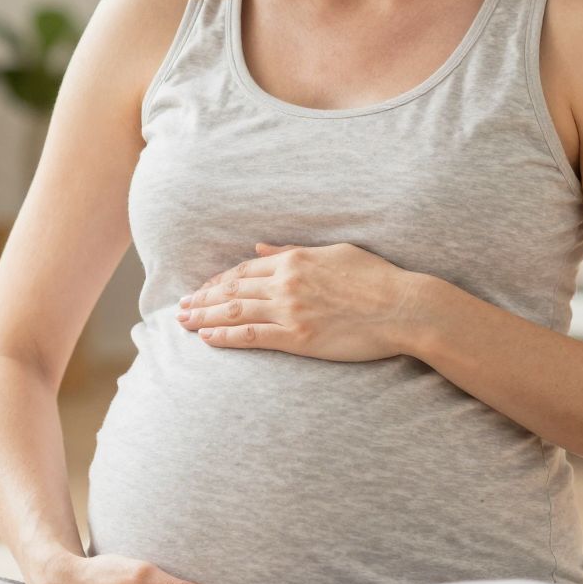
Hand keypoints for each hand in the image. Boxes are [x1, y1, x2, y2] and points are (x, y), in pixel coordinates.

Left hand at [177, 242, 427, 361]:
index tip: (204, 288)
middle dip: (203, 298)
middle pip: (233, 289)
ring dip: (205, 316)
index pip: (246, 267)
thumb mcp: (335, 253)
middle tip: (181, 307)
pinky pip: (252, 335)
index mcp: (295, 259)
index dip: (220, 279)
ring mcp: (290, 310)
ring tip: (184, 322)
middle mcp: (287, 282)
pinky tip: (208, 337)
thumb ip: (294, 250)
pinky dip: (226, 335)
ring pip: (236, 311)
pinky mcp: (298, 336)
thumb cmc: (376, 278)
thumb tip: (261, 246)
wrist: (402, 307)